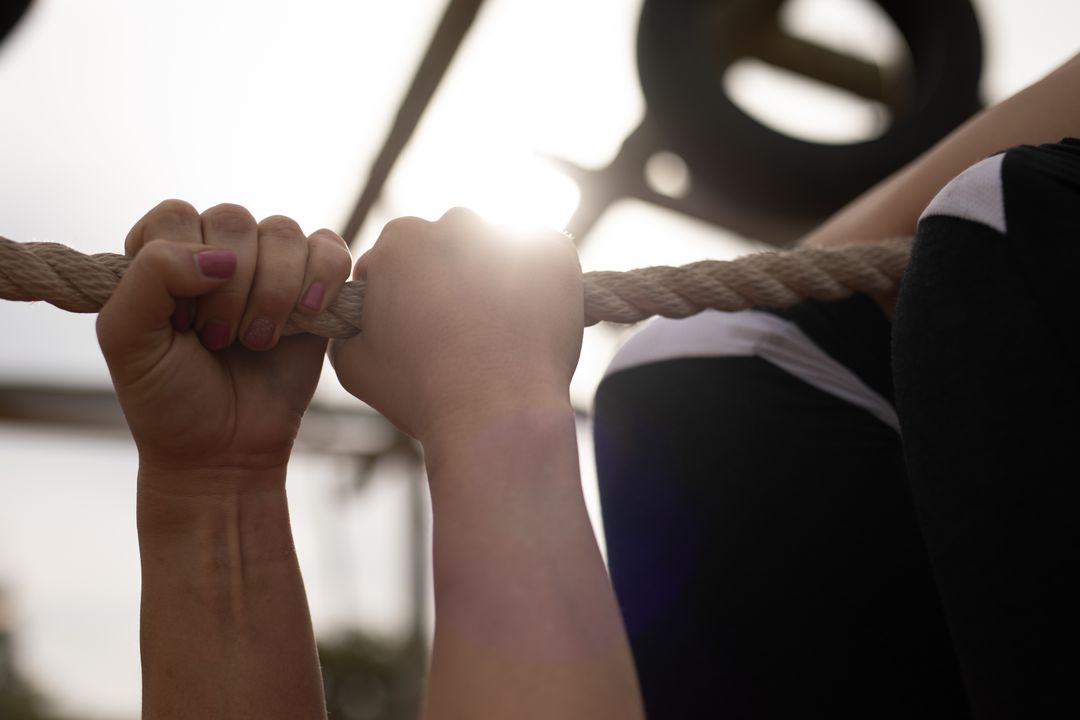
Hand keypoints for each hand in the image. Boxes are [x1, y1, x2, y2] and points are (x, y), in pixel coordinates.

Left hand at [96, 200, 350, 484]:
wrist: (225, 452)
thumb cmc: (169, 399)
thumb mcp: (128, 339)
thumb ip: (149, 277)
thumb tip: (220, 255)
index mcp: (163, 256)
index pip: (176, 216)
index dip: (182, 263)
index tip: (179, 320)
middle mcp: (217, 253)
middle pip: (234, 220)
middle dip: (230, 288)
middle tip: (218, 340)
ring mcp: (270, 268)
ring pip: (283, 232)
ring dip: (273, 292)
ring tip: (257, 341)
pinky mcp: (315, 288)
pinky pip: (330, 248)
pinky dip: (323, 276)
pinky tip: (305, 316)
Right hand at [329, 207, 583, 443]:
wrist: (496, 415)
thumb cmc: (421, 393)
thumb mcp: (352, 365)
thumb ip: (345, 327)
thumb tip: (355, 318)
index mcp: (399, 242)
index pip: (396, 256)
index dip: (403, 291)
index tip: (417, 325)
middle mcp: (454, 224)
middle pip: (448, 245)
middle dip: (450, 276)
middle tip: (460, 328)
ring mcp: (509, 233)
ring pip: (497, 248)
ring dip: (496, 274)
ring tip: (500, 329)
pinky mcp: (555, 252)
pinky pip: (546, 256)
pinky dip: (543, 279)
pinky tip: (533, 319)